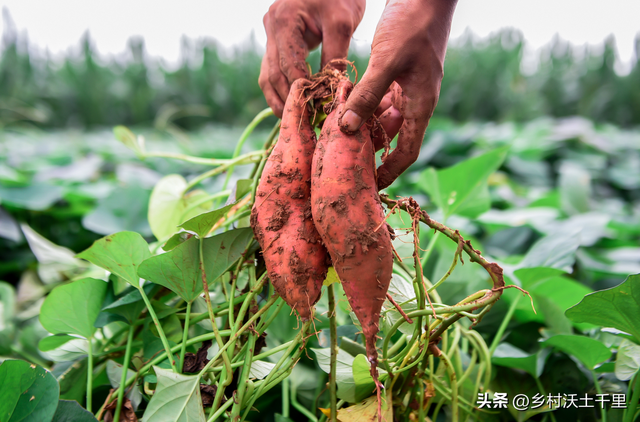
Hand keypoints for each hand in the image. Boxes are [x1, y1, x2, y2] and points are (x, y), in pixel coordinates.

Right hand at [260, 0, 364, 117]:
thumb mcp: (342, 23)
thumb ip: (334, 56)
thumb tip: (331, 91)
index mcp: (284, 21)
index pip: (290, 67)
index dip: (302, 92)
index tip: (316, 112)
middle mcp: (271, 27)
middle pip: (274, 74)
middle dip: (288, 100)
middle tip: (304, 123)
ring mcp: (270, 33)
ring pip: (267, 74)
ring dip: (279, 99)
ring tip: (294, 120)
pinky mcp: (276, 39)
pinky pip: (272, 68)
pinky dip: (280, 88)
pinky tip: (291, 105)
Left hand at [338, 0, 457, 189]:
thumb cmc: (412, 25)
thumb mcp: (387, 61)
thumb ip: (366, 95)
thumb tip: (346, 128)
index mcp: (421, 105)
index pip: (407, 151)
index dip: (389, 172)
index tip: (370, 186)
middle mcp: (414, 102)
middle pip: (391, 138)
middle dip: (369, 151)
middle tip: (342, 162)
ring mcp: (405, 88)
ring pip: (381, 118)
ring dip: (361, 126)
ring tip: (335, 137)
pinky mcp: (396, 75)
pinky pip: (377, 98)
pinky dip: (360, 104)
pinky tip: (340, 106)